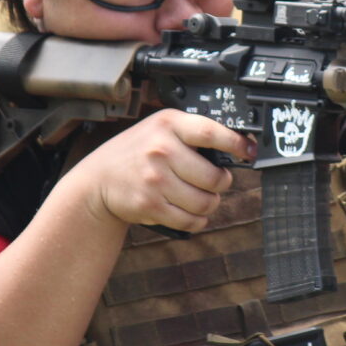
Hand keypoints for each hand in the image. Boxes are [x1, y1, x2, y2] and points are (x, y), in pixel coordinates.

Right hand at [79, 108, 256, 231]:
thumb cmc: (135, 153)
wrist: (98, 180)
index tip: (248, 151)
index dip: (236, 143)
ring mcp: (155, 179)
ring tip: (201, 197)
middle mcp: (161, 150)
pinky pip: (190, 220)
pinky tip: (191, 213)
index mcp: (168, 125)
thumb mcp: (159, 130)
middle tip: (216, 181)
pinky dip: (197, 220)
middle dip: (222, 183)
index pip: (210, 132)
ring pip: (205, 202)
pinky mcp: (151, 204)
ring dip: (210, 204)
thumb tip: (235, 147)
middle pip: (214, 177)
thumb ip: (190, 134)